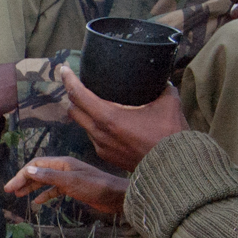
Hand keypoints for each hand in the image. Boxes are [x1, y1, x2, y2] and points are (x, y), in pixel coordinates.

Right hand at [7, 156, 127, 215]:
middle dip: (23, 180)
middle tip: (9, 191)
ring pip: (44, 181)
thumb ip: (49, 176)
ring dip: (31, 187)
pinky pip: (54, 190)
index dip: (21, 174)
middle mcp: (63, 168)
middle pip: (38, 171)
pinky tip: (37, 202)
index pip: (36, 165)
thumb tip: (29, 170)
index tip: (10, 187)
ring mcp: (68, 178)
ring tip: (18, 195)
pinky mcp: (73, 188)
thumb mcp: (71, 182)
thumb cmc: (96, 187)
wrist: (116, 196)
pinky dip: (44, 195)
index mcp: (62, 163)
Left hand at [61, 65, 186, 171]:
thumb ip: (162, 87)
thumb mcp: (169, 104)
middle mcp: (100, 133)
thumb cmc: (170, 136)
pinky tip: (103, 120)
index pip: (79, 95)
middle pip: (74, 110)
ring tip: (90, 101)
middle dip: (72, 95)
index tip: (64, 69)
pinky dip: (93, 125)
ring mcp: (101, 146)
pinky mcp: (106, 156)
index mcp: (109, 118)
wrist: (172, 168)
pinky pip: (92, 136)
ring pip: (83, 124)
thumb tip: (161, 78)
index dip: (69, 79)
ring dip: (82, 111)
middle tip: (76, 83)